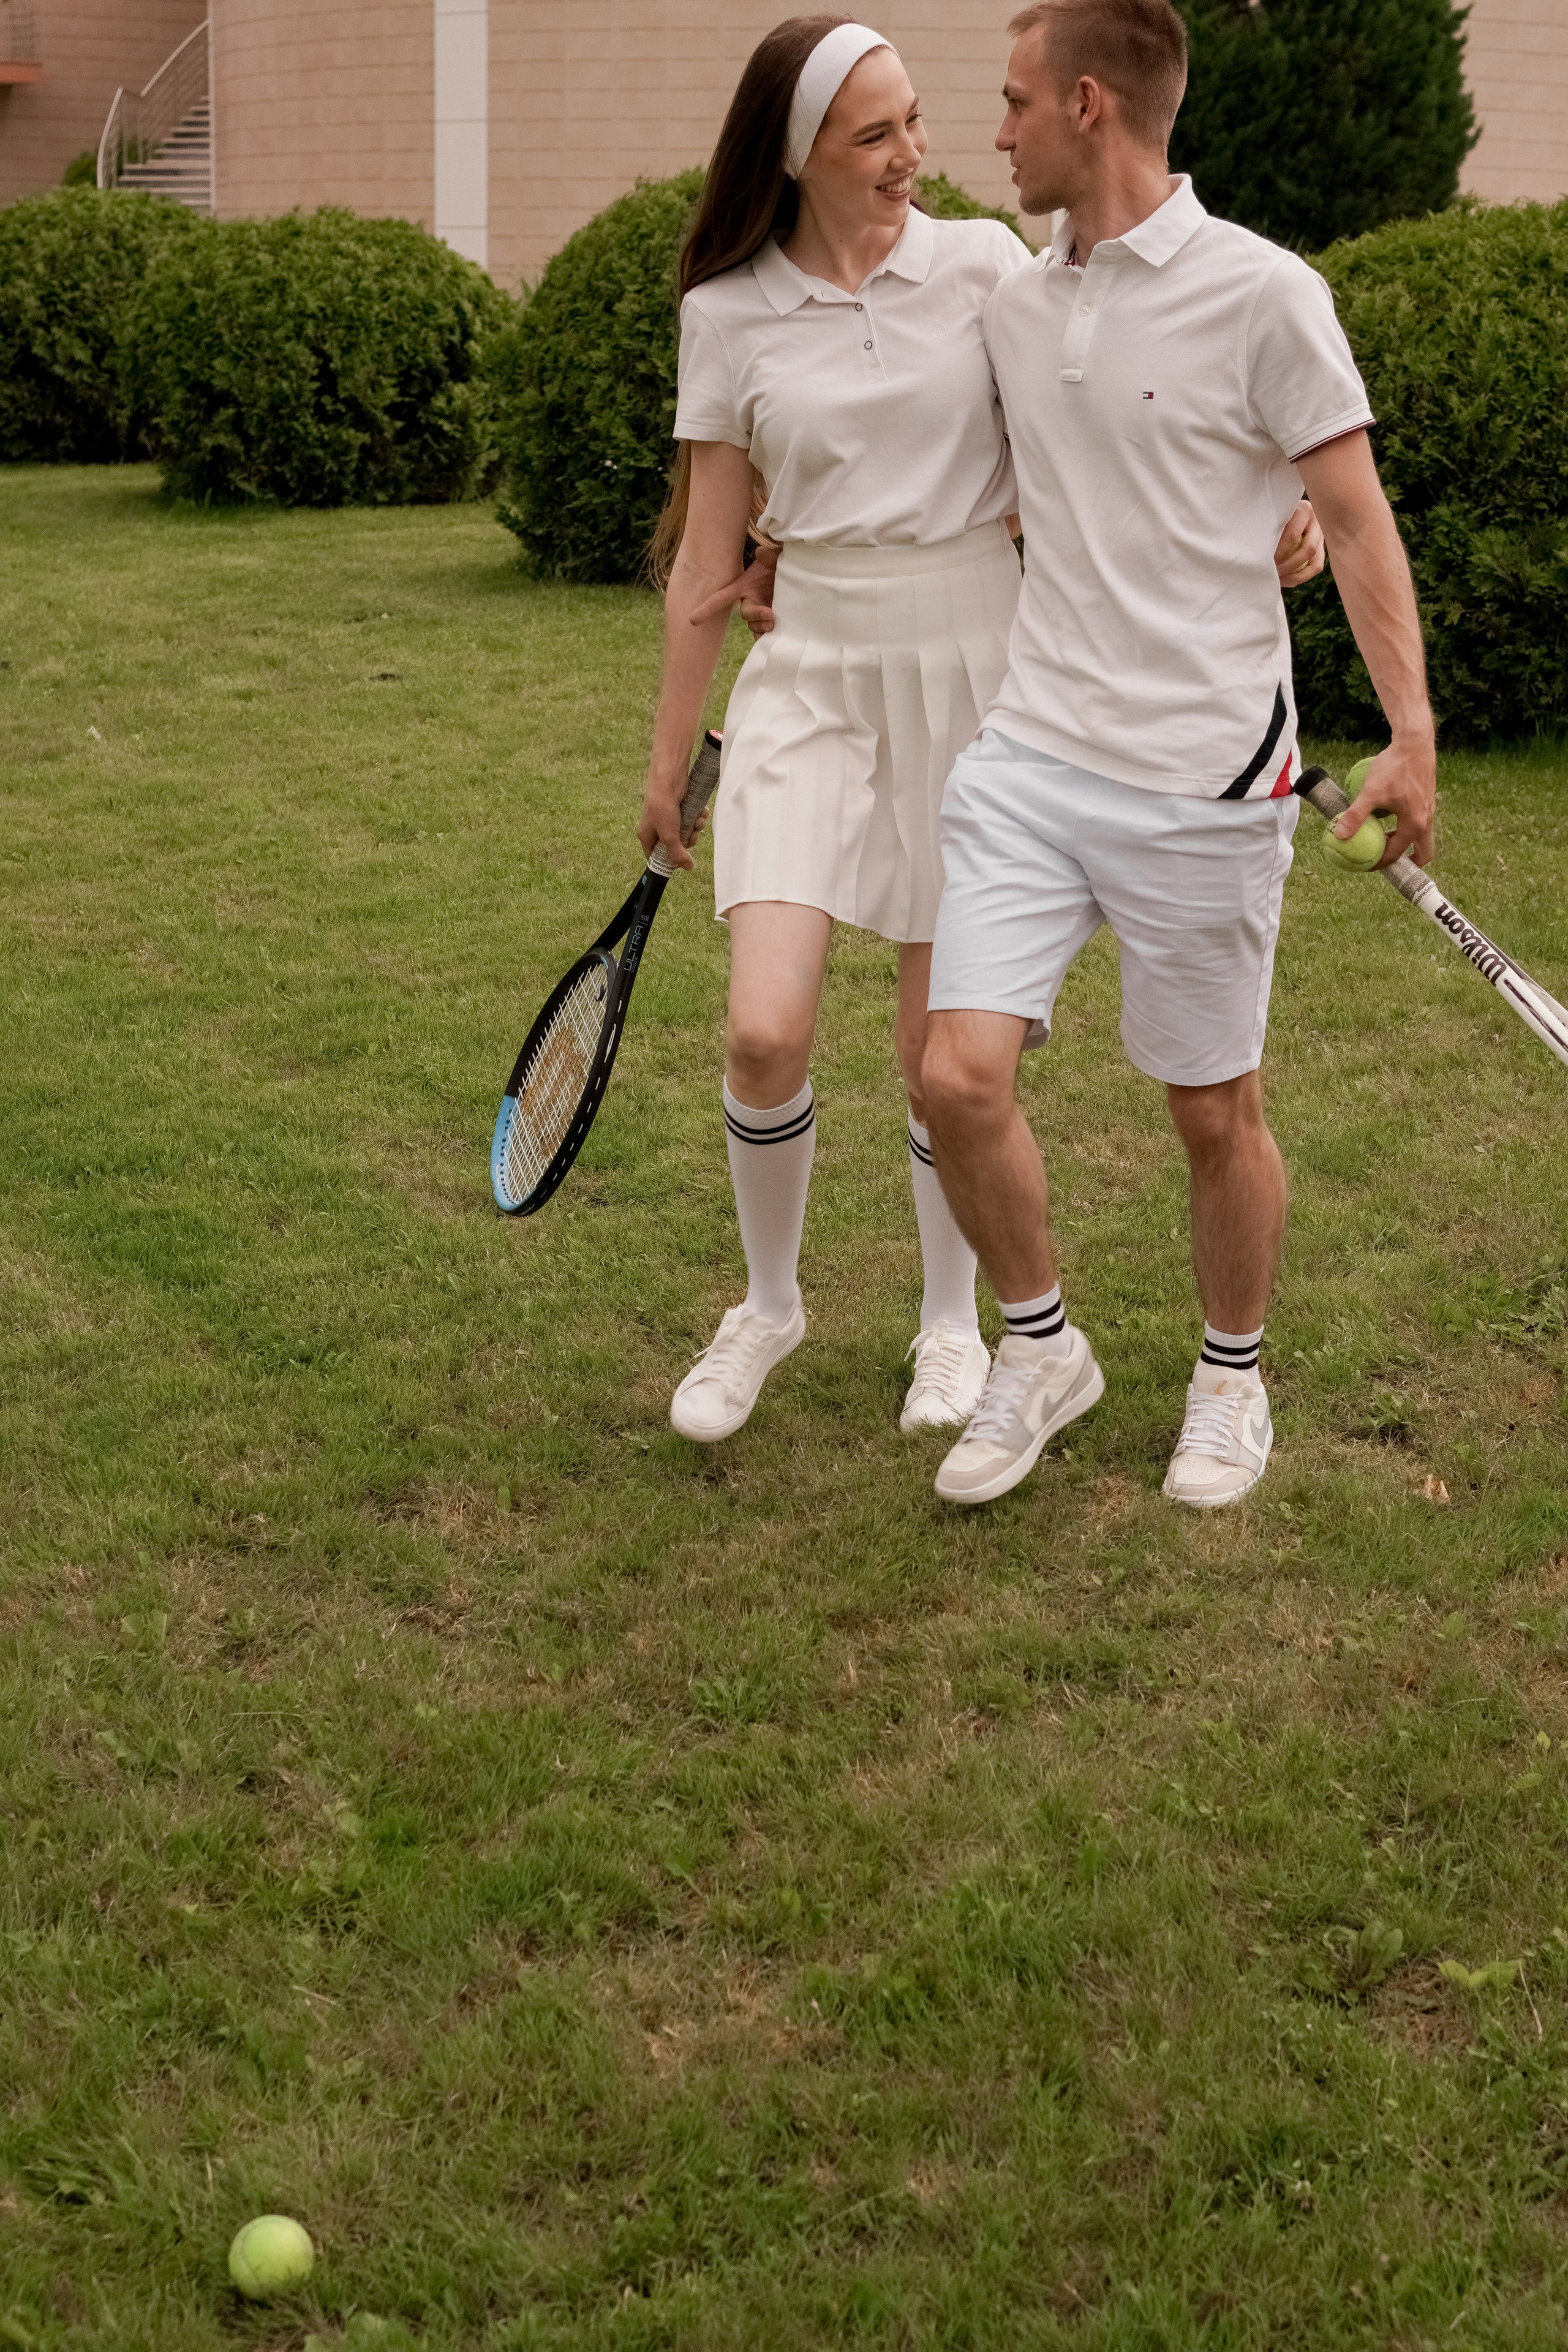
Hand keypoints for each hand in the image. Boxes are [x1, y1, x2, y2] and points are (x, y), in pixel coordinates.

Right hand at [636, 773, 695, 870]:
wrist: (670, 779)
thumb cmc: (662, 805)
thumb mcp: (669, 834)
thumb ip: (677, 853)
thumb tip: (687, 867)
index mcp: (648, 835)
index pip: (655, 856)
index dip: (668, 861)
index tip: (680, 862)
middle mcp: (657, 828)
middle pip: (675, 846)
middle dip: (687, 841)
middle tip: (690, 836)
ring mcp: (669, 819)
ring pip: (685, 833)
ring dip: (694, 829)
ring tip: (697, 821)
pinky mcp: (681, 810)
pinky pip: (691, 820)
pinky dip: (697, 818)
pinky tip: (700, 813)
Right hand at [689, 540, 779, 639]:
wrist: (797, 574)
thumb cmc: (781, 562)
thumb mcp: (775, 556)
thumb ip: (769, 555)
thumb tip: (762, 552)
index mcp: (744, 586)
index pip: (721, 598)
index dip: (707, 608)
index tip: (693, 620)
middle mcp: (751, 600)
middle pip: (746, 615)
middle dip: (756, 617)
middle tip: (771, 616)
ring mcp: (761, 611)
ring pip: (755, 626)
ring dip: (762, 628)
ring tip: (774, 624)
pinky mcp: (772, 619)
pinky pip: (764, 633)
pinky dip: (767, 637)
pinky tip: (775, 636)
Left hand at [1273, 500, 1323, 589]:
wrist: (1291, 508)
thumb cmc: (1275, 512)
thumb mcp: (1275, 514)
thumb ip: (1271, 527)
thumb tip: (1257, 552)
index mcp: (1304, 511)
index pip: (1292, 535)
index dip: (1280, 552)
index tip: (1267, 561)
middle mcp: (1317, 523)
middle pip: (1308, 550)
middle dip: (1289, 565)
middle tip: (1274, 573)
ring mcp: (1322, 537)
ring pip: (1316, 564)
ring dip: (1297, 576)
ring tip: (1280, 581)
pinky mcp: (1321, 549)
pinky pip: (1314, 568)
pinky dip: (1299, 577)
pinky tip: (1284, 581)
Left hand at [1333, 735, 1435, 869]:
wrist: (1414, 743)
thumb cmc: (1394, 767)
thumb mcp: (1371, 792)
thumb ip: (1356, 815)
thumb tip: (1338, 835)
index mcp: (1415, 824)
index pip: (1396, 854)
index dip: (1378, 864)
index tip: (1364, 865)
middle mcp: (1427, 820)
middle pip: (1422, 852)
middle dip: (1404, 861)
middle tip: (1383, 861)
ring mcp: (1430, 809)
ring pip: (1419, 836)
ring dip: (1402, 841)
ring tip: (1380, 838)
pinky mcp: (1427, 799)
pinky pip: (1418, 821)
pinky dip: (1404, 827)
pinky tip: (1385, 815)